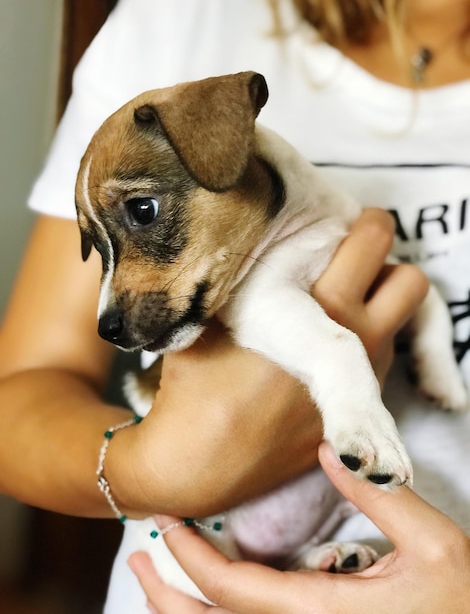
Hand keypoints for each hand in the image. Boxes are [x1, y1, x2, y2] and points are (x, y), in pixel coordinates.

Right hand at [109, 209, 427, 516]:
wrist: (202, 461)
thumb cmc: (200, 382)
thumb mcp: (216, 314)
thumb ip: (247, 277)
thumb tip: (260, 246)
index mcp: (324, 307)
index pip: (374, 242)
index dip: (368, 225)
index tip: (351, 227)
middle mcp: (360, 342)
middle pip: (412, 285)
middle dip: (387, 269)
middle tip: (347, 271)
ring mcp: (366, 382)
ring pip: (396, 326)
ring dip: (373, 311)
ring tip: (323, 315)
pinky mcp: (359, 411)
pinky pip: (377, 364)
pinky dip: (360, 349)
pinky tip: (315, 357)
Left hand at [128, 442, 469, 613]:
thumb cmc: (464, 602)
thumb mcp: (433, 542)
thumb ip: (378, 495)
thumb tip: (329, 449)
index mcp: (320, 613)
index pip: (229, 588)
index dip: (189, 553)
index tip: (164, 517)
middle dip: (164, 595)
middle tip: (137, 561)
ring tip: (154, 581)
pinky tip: (214, 599)